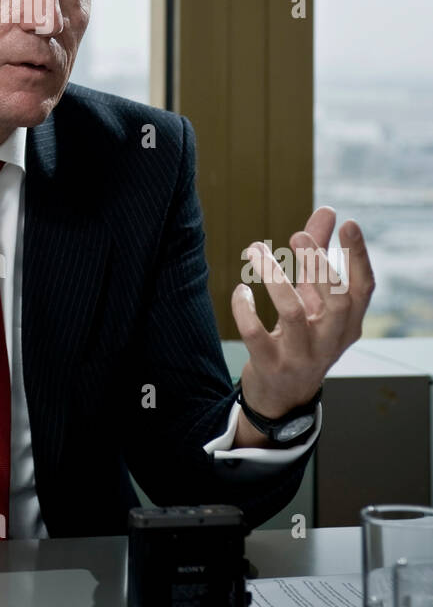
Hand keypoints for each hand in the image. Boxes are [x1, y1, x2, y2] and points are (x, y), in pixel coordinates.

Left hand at [231, 205, 374, 420]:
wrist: (283, 396)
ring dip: (273, 277)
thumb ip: (318, 255)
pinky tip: (241, 289)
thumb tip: (328, 210)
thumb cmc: (302, 335)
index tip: (348, 223)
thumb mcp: (315, 299)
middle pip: (338, 302)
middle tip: (297, 235)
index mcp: (349, 324)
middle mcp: (332, 341)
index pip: (364, 288)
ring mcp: (302, 356)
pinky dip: (244, 308)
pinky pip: (256, 333)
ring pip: (292, 313)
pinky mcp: (271, 365)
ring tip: (255, 250)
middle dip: (318, 265)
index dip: (358, 256)